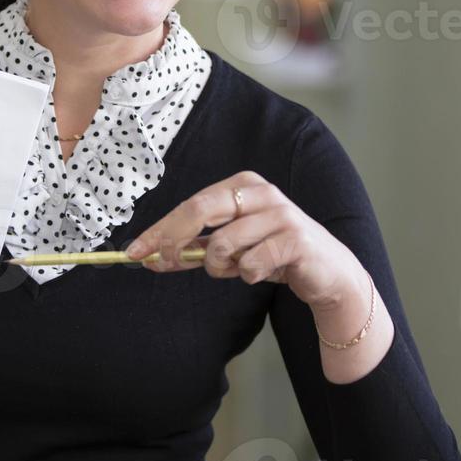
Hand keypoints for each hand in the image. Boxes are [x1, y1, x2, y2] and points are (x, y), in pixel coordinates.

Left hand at [124, 170, 364, 310]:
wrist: (327, 273)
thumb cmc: (273, 255)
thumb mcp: (230, 248)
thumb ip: (194, 248)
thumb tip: (149, 256)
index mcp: (242, 185)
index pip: (189, 204)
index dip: (159, 229)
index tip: (133, 252)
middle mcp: (260, 192)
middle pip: (200, 210)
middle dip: (173, 241)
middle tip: (161, 264)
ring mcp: (280, 212)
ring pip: (223, 244)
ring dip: (221, 267)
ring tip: (239, 269)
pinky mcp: (296, 238)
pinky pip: (250, 264)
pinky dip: (248, 275)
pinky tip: (264, 273)